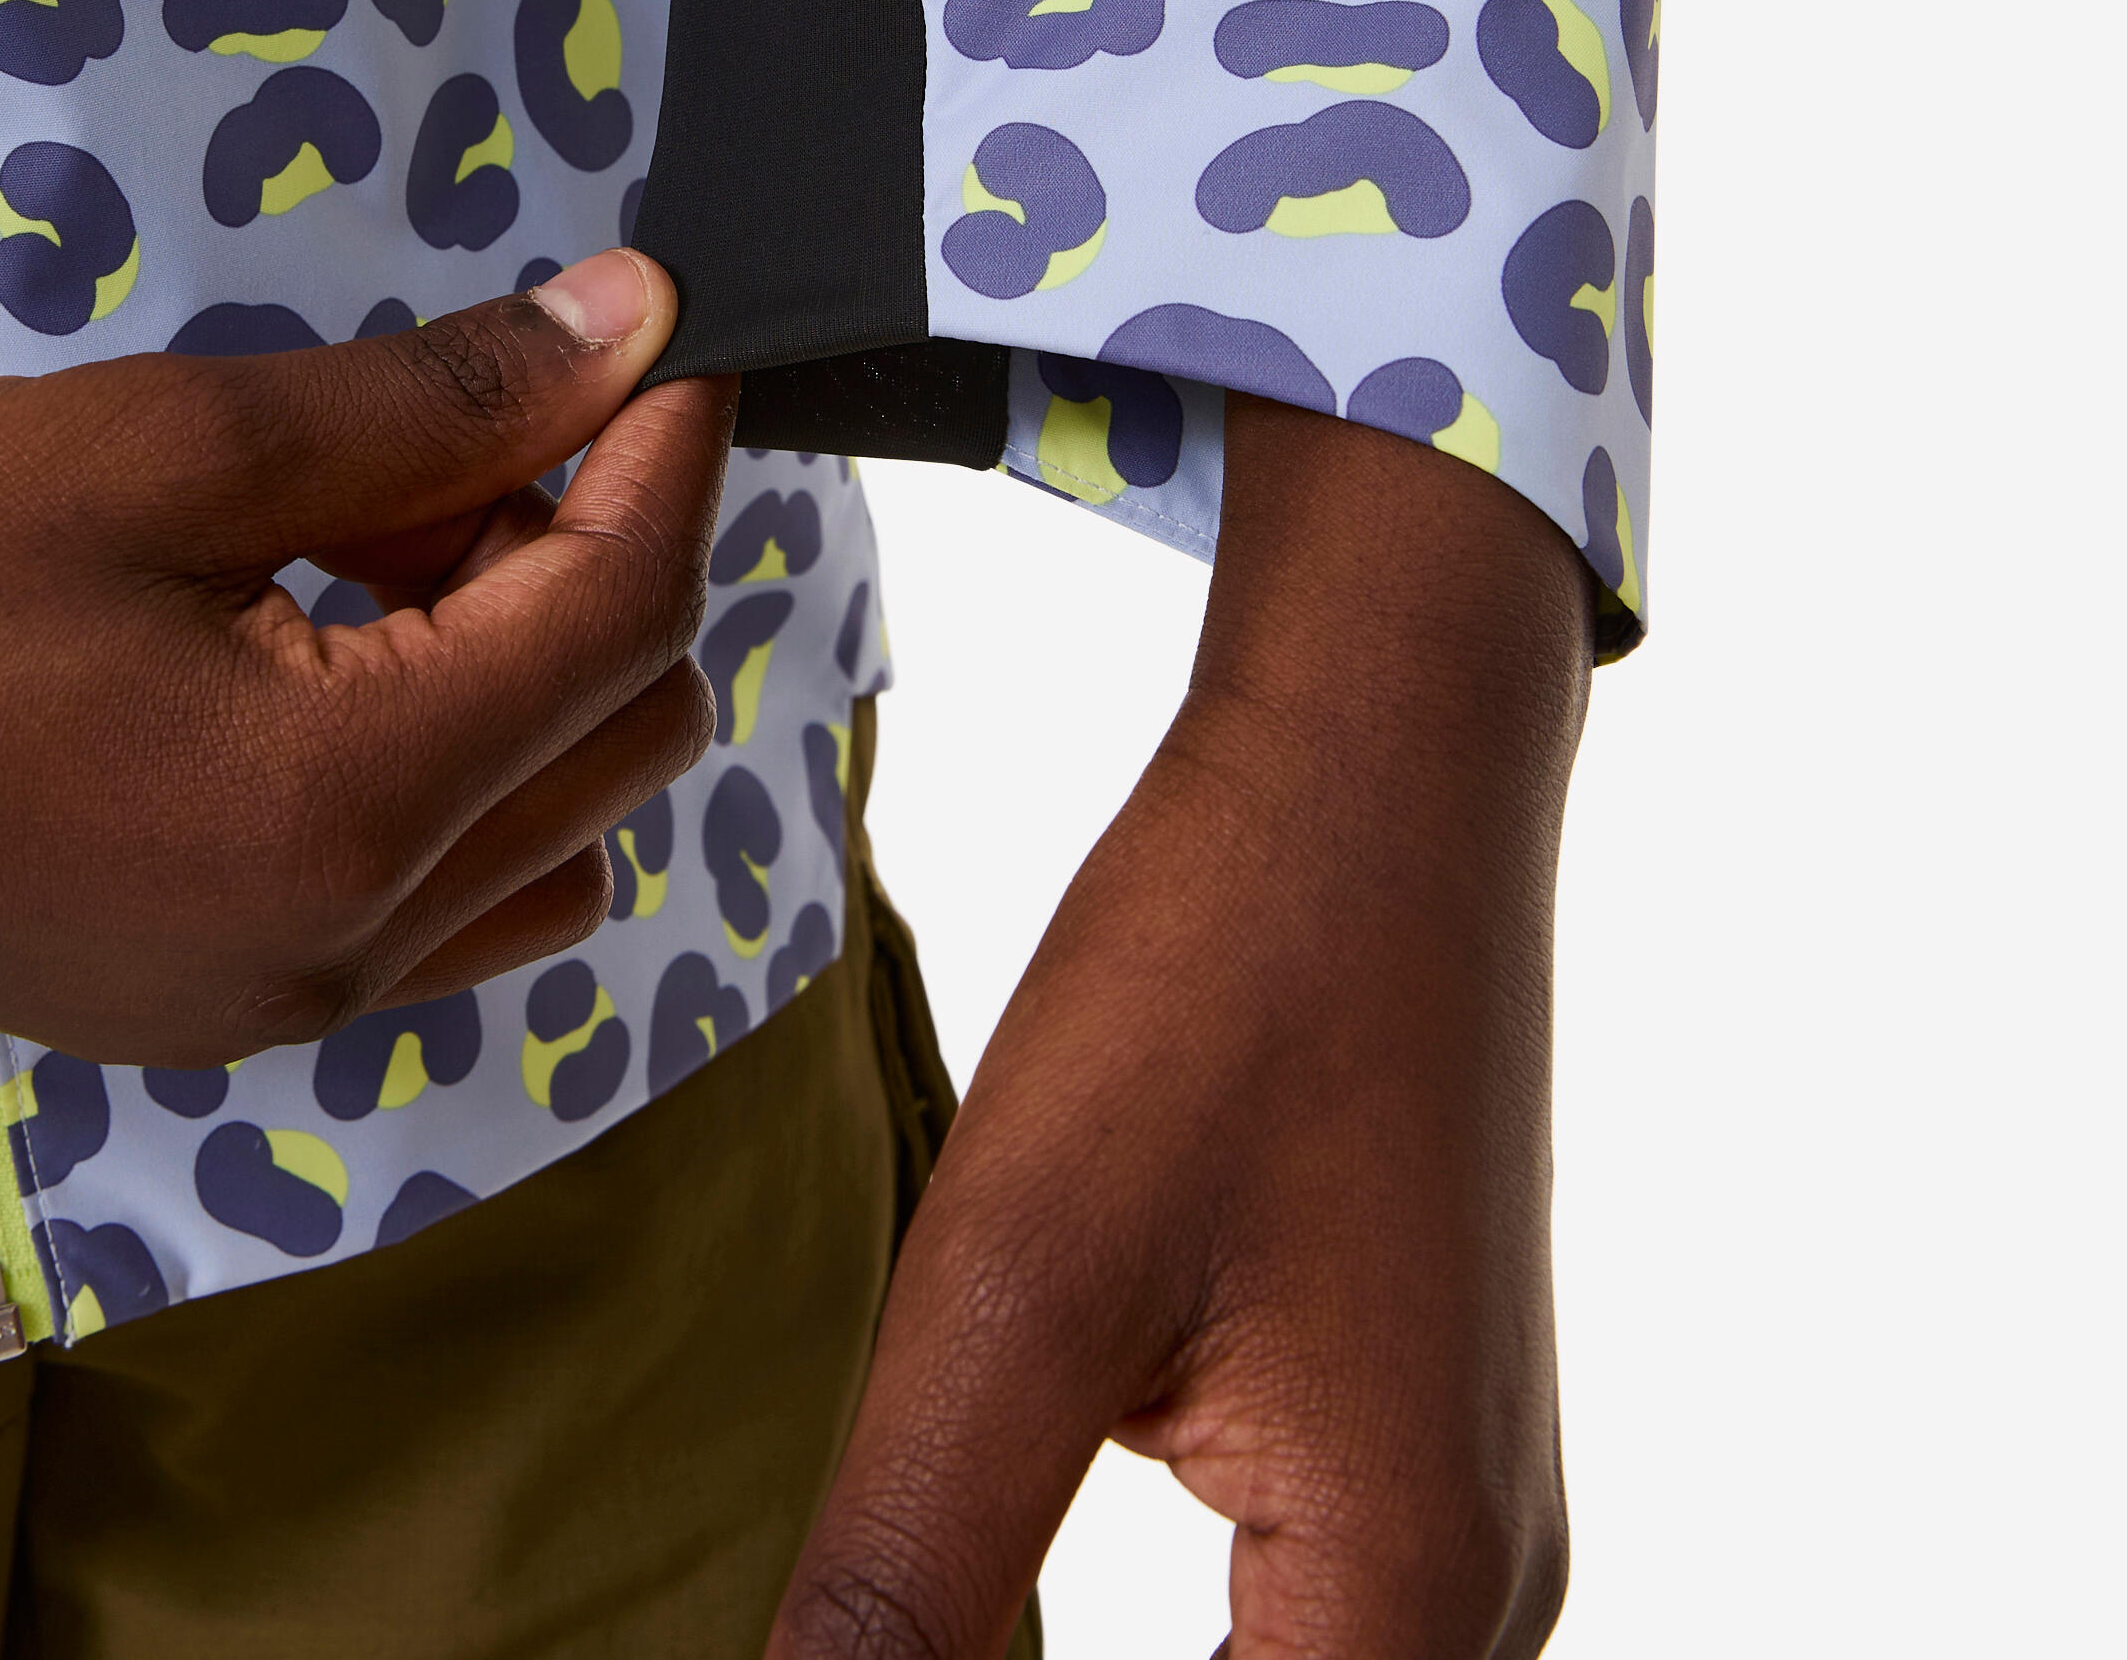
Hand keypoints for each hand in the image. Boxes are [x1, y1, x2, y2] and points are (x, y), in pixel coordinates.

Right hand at [0, 250, 730, 1067]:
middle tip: (474, 417)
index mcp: (347, 811)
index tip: (662, 330)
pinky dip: (447, 768)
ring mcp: (277, 1010)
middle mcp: (346, 952)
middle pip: (613, 731)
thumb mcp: (162, 446)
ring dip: (525, 666)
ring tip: (385, 535)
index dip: (665, 453)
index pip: (617, 616)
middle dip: (595, 551)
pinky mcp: (205, 1010)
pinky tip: (325, 651)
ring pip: (545, 830)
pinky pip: (435, 907)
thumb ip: (429, 400)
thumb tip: (625, 326)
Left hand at [772, 392, 1593, 1659]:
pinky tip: (1005, 1602)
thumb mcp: (1020, 1284)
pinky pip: (1300, 1631)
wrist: (1379, 773)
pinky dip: (1161, 1642)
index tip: (865, 1632)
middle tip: (875, 1604)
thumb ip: (911, 1579)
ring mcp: (1464, 1525)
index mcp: (1409, 1606)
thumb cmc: (1220, 982)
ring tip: (915, 1605)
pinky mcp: (1418, 1441)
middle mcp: (1480, 1606)